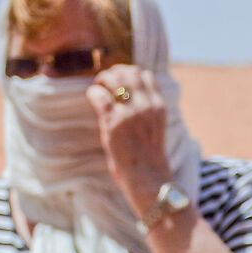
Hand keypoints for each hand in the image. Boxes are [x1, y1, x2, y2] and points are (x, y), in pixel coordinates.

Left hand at [89, 65, 174, 217]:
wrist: (149, 180)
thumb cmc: (150, 160)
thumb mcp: (155, 129)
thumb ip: (146, 112)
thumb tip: (129, 100)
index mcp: (159, 106)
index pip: (146, 75)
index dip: (131, 74)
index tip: (121, 81)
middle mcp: (147, 105)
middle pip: (129, 72)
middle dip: (114, 73)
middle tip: (105, 82)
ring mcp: (130, 113)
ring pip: (114, 79)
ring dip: (103, 80)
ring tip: (98, 89)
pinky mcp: (114, 122)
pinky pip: (98, 95)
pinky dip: (93, 93)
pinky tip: (93, 99)